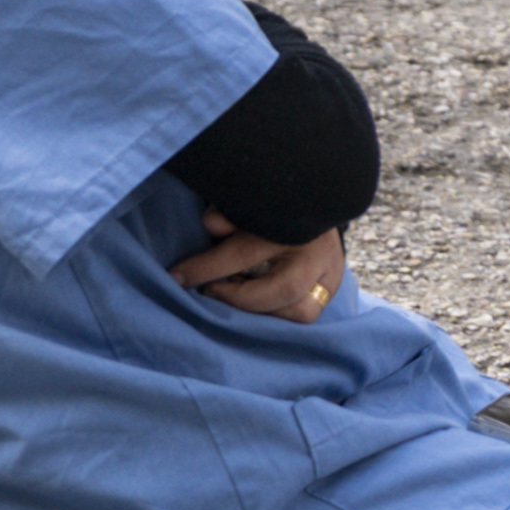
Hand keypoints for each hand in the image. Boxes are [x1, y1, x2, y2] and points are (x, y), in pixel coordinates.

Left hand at [171, 213, 344, 323]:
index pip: (242, 252)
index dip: (205, 268)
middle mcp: (315, 250)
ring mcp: (330, 271)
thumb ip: (229, 213)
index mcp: (290, 222)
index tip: (176, 277)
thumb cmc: (271, 201)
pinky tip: (257, 304)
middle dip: (239, 299)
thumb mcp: (248, 202)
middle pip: (281, 291)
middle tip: (211, 291)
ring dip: (264, 313)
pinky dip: (278, 315)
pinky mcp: (333, 284)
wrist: (314, 194)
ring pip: (302, 311)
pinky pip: (307, 314)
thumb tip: (210, 225)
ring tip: (238, 296)